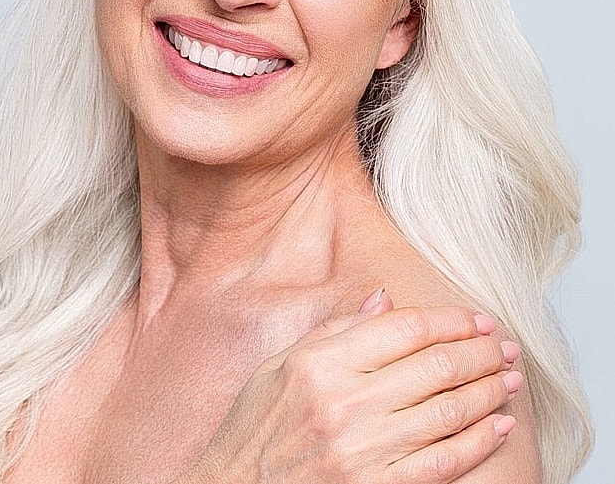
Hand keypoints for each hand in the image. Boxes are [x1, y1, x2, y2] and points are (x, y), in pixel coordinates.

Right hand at [185, 294, 520, 483]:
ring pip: (447, 413)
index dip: (450, 320)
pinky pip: (441, 463)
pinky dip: (476, 442)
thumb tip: (384, 302)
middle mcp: (345, 403)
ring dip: (487, 392)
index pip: (405, 329)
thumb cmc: (256, 426)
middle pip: (434, 367)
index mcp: (321, 363)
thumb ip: (335, 330)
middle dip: (479, 352)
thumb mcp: (281, 364)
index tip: (474, 318)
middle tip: (501, 345)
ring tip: (507, 379)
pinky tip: (494, 426)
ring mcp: (363, 450)